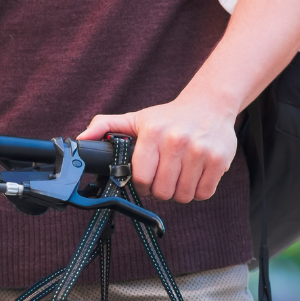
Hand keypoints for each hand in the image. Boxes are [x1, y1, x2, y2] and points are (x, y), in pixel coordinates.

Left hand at [78, 92, 238, 203]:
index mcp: (153, 133)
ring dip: (179, 192)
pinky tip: (194, 176)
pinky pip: (203, 193)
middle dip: (160, 190)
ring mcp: (200, 151)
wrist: (210, 104)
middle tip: (164, 177)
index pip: (142, 178)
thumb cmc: (169, 117)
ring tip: (179, 176)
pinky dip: (197, 191)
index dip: (142, 185)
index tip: (146, 179)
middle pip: (162, 191)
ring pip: (183, 196)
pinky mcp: (220, 160)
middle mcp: (177, 141)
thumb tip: (79, 140)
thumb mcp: (136, 118)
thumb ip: (106, 126)